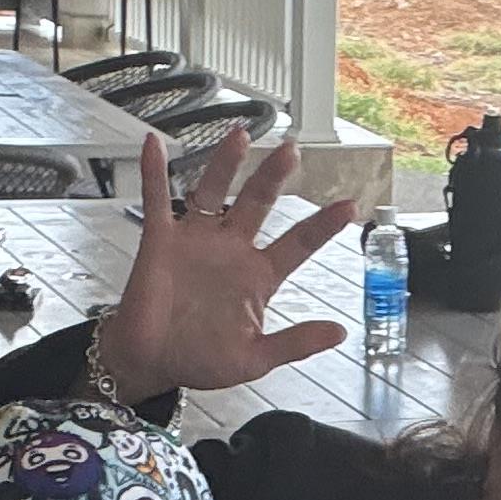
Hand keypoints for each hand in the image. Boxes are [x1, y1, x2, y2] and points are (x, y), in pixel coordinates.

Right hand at [91, 131, 357, 398]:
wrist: (151, 364)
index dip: (323, 225)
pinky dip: (155, 172)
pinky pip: (157, 200)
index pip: (297, 242)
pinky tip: (156, 146)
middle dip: (274, 176)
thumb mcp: (255, 359)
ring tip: (239, 136)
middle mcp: (230, 250)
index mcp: (258, 276)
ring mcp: (196, 241)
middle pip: (258, 203)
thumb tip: (338, 332)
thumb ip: (295, 343)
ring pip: (214, 191)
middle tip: (292, 151)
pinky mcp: (160, 242)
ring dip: (225, 163)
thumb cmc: (199, 360)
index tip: (349, 206)